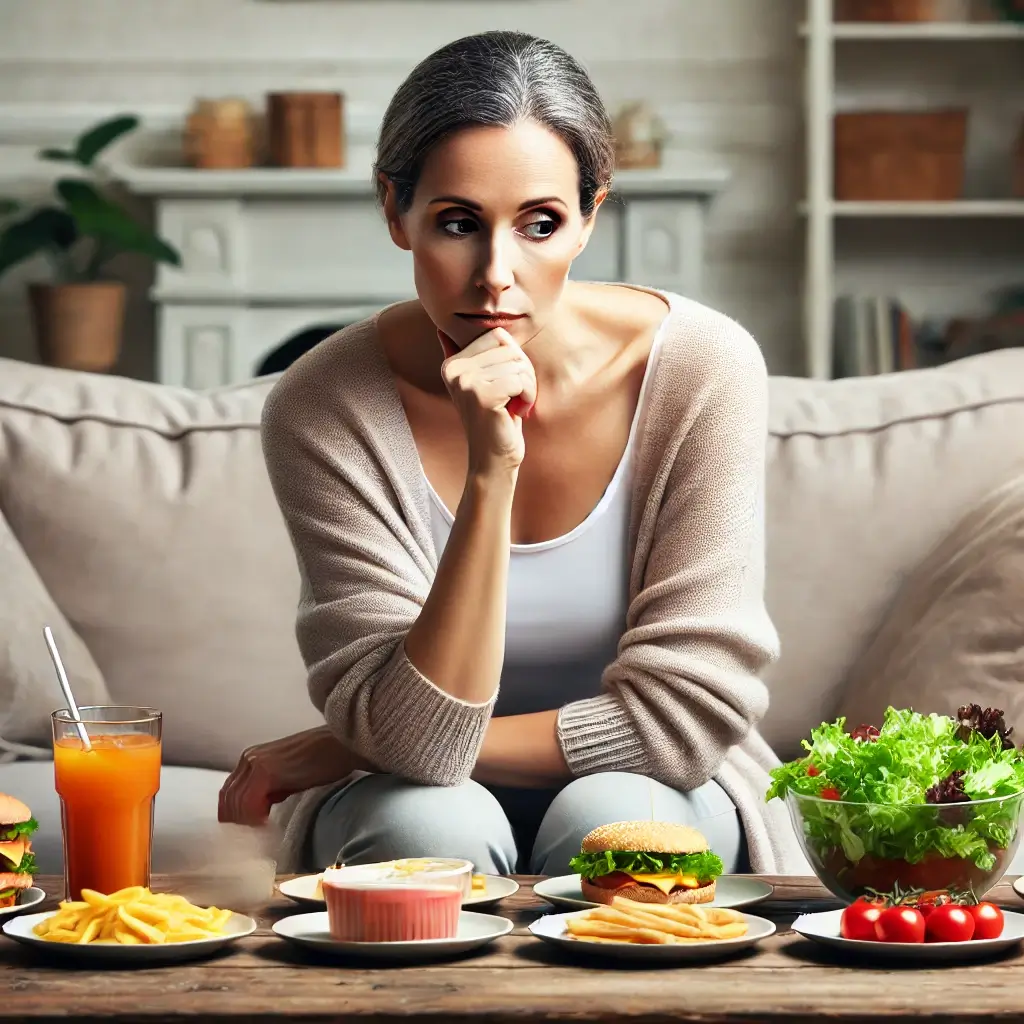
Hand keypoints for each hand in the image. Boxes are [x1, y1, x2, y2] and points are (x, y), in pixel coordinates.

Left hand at [218, 726, 372, 825]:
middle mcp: (248, 758)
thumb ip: (271, 790)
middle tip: (251, 840)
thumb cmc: (324, 760)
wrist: (343, 744)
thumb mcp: (289, 776)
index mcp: (251, 758)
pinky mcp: (266, 771)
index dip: (234, 817)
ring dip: (245, 823)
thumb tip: (259, 814)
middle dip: (237, 823)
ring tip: (261, 835)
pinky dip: (254, 818)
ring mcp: (255, 763)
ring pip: (236, 804)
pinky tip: (268, 825)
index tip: (245, 834)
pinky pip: (249, 803)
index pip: (229, 795)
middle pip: (228, 800)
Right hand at [438, 327, 537, 473]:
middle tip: (515, 397)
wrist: (494, 458)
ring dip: (527, 386)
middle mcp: (453, 370)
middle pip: (509, 347)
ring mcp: (465, 382)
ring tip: (515, 405)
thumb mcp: (481, 383)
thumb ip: (468, 356)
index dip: (514, 358)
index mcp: (452, 363)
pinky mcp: (482, 396)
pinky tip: (517, 412)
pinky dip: (528, 396)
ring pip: (517, 364)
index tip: (508, 384)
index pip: (498, 335)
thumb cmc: (496, 419)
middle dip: (523, 372)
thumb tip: (442, 329)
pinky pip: (520, 380)